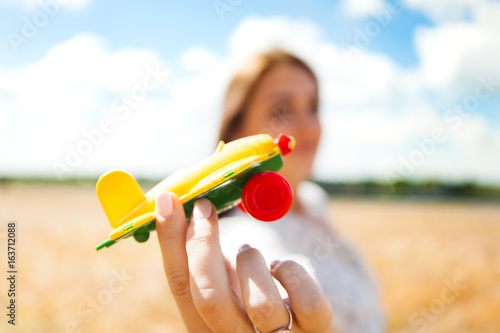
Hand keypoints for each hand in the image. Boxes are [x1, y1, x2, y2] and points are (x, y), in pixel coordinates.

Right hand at [155, 191, 333, 331]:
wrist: (300, 322)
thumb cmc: (254, 293)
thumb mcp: (225, 279)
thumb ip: (208, 257)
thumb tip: (189, 209)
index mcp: (207, 324)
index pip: (180, 285)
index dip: (171, 241)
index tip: (169, 201)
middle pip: (209, 298)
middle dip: (203, 244)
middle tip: (205, 208)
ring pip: (261, 304)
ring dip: (251, 261)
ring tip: (250, 252)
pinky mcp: (317, 331)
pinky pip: (308, 302)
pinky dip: (293, 272)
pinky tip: (281, 268)